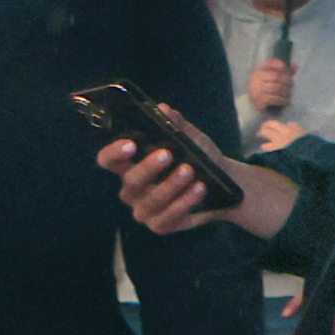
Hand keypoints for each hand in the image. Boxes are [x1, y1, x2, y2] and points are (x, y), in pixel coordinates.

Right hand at [101, 135, 292, 241]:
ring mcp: (144, 210)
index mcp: (132, 165)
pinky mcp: (159, 225)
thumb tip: (164, 109)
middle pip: (130, 180)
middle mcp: (133, 189)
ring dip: (171, 184)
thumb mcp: (193, 140)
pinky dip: (185, 202)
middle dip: (148, 167)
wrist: (226, 186)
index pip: (109, 160)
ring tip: (190, 170)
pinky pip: (167, 217)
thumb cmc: (200, 158)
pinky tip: (199, 189)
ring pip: (151, 200)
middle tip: (167, 153)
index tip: (130, 144)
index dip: (114, 152)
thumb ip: (179, 125)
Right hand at [245, 55, 292, 120]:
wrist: (255, 106)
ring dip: (286, 91)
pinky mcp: (258, 101)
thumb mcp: (275, 78)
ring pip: (276, 88)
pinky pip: (274, 99)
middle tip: (292, 85)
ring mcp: (256, 90)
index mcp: (259, 70)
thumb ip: (286, 71)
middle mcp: (255, 79)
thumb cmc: (267, 89)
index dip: (281, 65)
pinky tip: (286, 101)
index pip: (270, 63)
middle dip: (287, 80)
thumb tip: (296, 65)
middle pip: (276, 76)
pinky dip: (282, 100)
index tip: (289, 71)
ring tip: (289, 93)